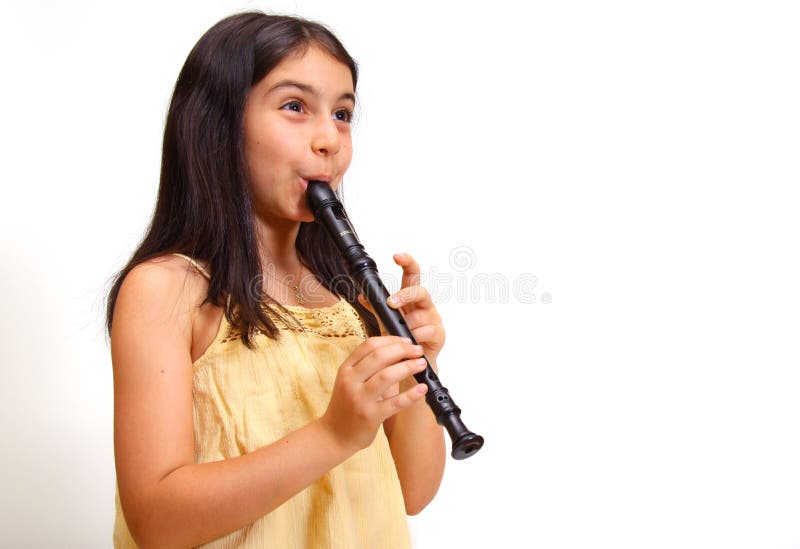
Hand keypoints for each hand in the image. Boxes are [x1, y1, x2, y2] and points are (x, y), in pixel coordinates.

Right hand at [320, 336, 428, 452]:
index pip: (369, 345)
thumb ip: (370, 367)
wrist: (334, 435)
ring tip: (421, 364)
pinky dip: (411, 395)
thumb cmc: (347, 405)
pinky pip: (394, 403)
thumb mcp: (351, 382)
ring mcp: (359, 399)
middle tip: (418, 351)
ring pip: (386, 376)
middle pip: (379, 356)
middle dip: (402, 350)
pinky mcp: (370, 416)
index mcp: (346, 369)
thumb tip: (399, 352)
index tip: (407, 341)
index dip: (391, 340)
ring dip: (408, 367)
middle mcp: (350, 381)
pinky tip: (422, 389)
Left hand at [358, 253, 445, 364]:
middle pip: (420, 290)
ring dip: (407, 324)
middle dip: (405, 295)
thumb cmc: (401, 340)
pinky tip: (409, 342)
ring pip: (422, 314)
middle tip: (391, 303)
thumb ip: (376, 308)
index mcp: (411, 299)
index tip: (397, 256)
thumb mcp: (385, 322)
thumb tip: (362, 296)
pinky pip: (428, 331)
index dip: (407, 263)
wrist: (412, 365)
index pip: (412, 275)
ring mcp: (433, 319)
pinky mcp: (439, 335)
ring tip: (399, 334)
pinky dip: (416, 336)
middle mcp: (424, 306)